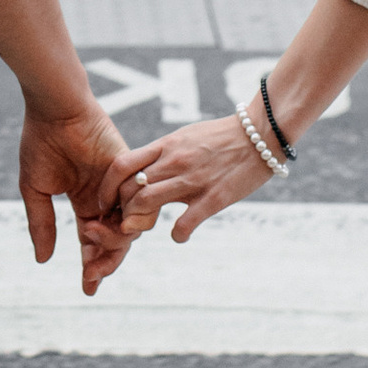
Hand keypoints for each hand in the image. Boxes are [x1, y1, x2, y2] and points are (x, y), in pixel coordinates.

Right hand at [19, 99, 148, 291]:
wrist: (56, 109)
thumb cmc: (41, 142)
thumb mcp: (36, 189)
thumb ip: (42, 223)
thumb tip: (43, 260)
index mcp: (84, 202)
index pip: (92, 241)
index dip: (91, 265)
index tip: (88, 289)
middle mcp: (105, 197)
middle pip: (116, 240)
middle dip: (106, 261)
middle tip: (93, 276)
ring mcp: (120, 185)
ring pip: (129, 226)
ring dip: (113, 241)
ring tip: (91, 239)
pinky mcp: (132, 171)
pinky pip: (140, 201)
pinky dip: (129, 218)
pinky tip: (110, 225)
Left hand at [119, 110, 272, 247]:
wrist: (260, 133)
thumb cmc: (221, 136)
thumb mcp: (185, 137)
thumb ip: (162, 153)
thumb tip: (143, 169)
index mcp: (165, 146)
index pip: (121, 165)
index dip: (107, 187)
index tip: (108, 202)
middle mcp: (173, 162)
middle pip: (128, 188)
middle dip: (119, 209)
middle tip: (122, 221)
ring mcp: (192, 180)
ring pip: (146, 202)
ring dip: (138, 221)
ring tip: (144, 227)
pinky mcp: (213, 198)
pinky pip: (184, 223)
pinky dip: (177, 234)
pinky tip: (180, 234)